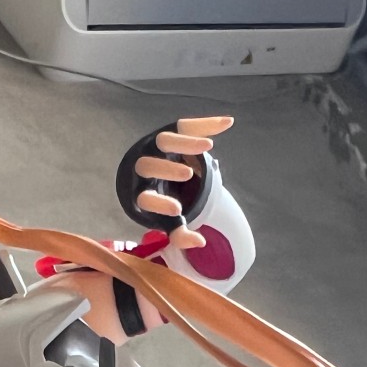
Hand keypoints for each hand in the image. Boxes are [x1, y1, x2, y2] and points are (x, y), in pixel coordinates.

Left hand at [133, 116, 232, 249]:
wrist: (155, 173)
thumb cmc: (160, 200)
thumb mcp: (167, 220)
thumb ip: (179, 234)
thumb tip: (200, 243)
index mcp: (139, 192)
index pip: (143, 198)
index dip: (159, 203)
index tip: (178, 210)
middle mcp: (142, 167)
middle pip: (147, 165)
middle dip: (166, 169)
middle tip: (187, 174)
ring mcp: (153, 147)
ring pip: (164, 140)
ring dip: (185, 142)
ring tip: (208, 146)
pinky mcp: (169, 131)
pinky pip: (185, 125)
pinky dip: (206, 124)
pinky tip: (228, 123)